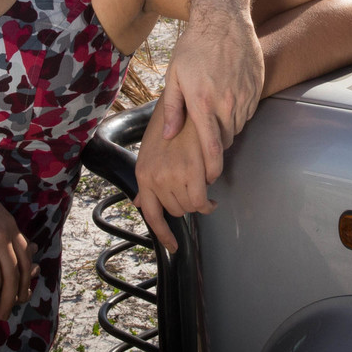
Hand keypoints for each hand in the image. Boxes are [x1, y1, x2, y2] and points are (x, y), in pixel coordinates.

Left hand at [134, 106, 216, 252]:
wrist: (187, 104)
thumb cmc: (171, 125)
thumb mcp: (151, 151)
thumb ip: (147, 180)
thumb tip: (139, 203)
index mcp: (143, 174)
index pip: (151, 215)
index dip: (163, 234)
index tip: (173, 246)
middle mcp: (155, 178)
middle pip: (175, 211)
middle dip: (185, 206)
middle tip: (193, 195)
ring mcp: (173, 176)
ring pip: (190, 207)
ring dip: (198, 203)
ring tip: (203, 193)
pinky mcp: (193, 171)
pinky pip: (202, 200)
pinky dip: (208, 202)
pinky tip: (212, 196)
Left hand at [160, 13, 263, 181]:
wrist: (224, 20)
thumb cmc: (195, 47)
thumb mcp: (174, 76)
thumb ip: (173, 108)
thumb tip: (169, 135)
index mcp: (203, 104)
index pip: (212, 149)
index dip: (211, 168)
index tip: (210, 177)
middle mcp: (227, 104)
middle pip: (225, 141)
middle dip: (216, 145)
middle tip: (206, 139)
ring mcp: (245, 96)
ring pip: (238, 127)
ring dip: (227, 128)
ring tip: (215, 115)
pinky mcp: (256, 88)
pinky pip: (248, 111)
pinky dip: (238, 113)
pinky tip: (228, 100)